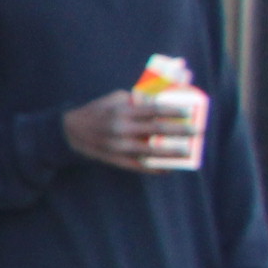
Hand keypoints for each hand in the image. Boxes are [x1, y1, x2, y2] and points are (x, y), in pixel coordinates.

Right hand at [63, 89, 193, 173]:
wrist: (70, 132)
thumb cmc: (98, 111)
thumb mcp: (114, 99)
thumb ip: (138, 101)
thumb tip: (164, 100)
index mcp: (122, 111)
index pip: (153, 109)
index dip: (173, 111)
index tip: (189, 112)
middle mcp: (121, 129)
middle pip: (157, 130)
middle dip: (180, 130)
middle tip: (197, 131)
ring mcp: (119, 146)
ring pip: (151, 151)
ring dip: (172, 152)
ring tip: (187, 151)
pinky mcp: (116, 159)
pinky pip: (139, 166)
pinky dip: (154, 168)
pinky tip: (168, 169)